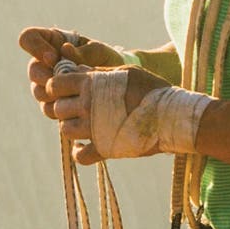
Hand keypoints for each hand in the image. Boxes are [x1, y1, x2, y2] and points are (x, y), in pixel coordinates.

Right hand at [20, 27, 125, 117]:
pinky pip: (48, 108)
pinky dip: (60, 108)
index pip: (28, 38)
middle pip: (32, 70)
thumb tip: (64, 50)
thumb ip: (82, 51)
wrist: (115, 82)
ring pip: (38, 92)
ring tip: (73, 94)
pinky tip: (76, 105)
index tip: (53, 57)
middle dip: (45, 77)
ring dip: (54, 95)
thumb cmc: (105, 58)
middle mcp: (43, 63)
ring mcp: (46, 83)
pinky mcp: (53, 102)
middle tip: (61, 81)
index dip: (35, 47)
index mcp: (50, 42)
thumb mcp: (98, 51)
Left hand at [47, 62, 207, 160]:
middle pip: (58, 109)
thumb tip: (79, 72)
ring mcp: (95, 129)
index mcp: (91, 85)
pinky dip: (80, 153)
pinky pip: (80, 156)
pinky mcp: (105, 149)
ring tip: (86, 125)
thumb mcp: (126, 72)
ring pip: (65, 131)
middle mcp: (88, 106)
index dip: (57, 87)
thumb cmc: (152, 89)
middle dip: (65, 108)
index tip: (66, 90)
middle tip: (78, 108)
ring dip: (72, 128)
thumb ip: (100, 73)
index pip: (55, 84)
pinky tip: (86, 147)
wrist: (173, 116)